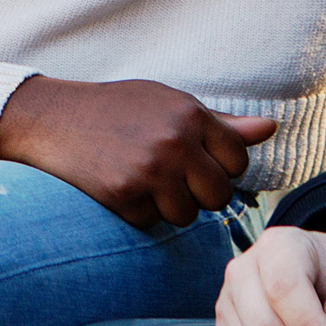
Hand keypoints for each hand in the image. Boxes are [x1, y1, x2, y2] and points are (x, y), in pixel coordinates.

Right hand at [0, 77, 276, 229]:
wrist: (54, 117)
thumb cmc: (119, 108)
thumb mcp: (171, 103)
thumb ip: (220, 123)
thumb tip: (270, 129)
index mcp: (191, 115)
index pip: (238, 161)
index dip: (222, 167)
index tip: (200, 162)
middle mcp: (175, 142)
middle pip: (218, 196)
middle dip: (201, 193)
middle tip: (175, 177)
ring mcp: (149, 171)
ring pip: (187, 216)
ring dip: (171, 206)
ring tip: (148, 180)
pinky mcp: (123, 196)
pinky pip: (152, 222)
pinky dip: (141, 212)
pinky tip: (124, 187)